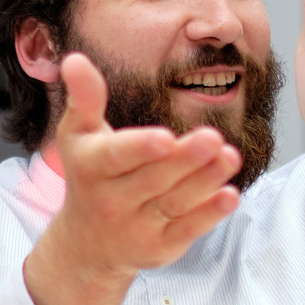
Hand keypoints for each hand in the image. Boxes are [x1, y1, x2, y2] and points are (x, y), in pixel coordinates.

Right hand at [23, 53, 241, 304]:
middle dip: (185, 160)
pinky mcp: (161, 246)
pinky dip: (209, 215)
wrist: (86, 243)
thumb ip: (84, 97)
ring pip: (175, 202)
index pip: (116, 157)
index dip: (140, 148)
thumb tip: (74, 58)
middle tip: (214, 138)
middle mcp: (112, 201)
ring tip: (230, 156)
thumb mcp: (78, 135)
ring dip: (205, 181)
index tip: (165, 137)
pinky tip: (230, 195)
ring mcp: (137, 226)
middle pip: (153, 179)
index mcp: (92, 168)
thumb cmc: (89, 174)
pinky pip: (187, 229)